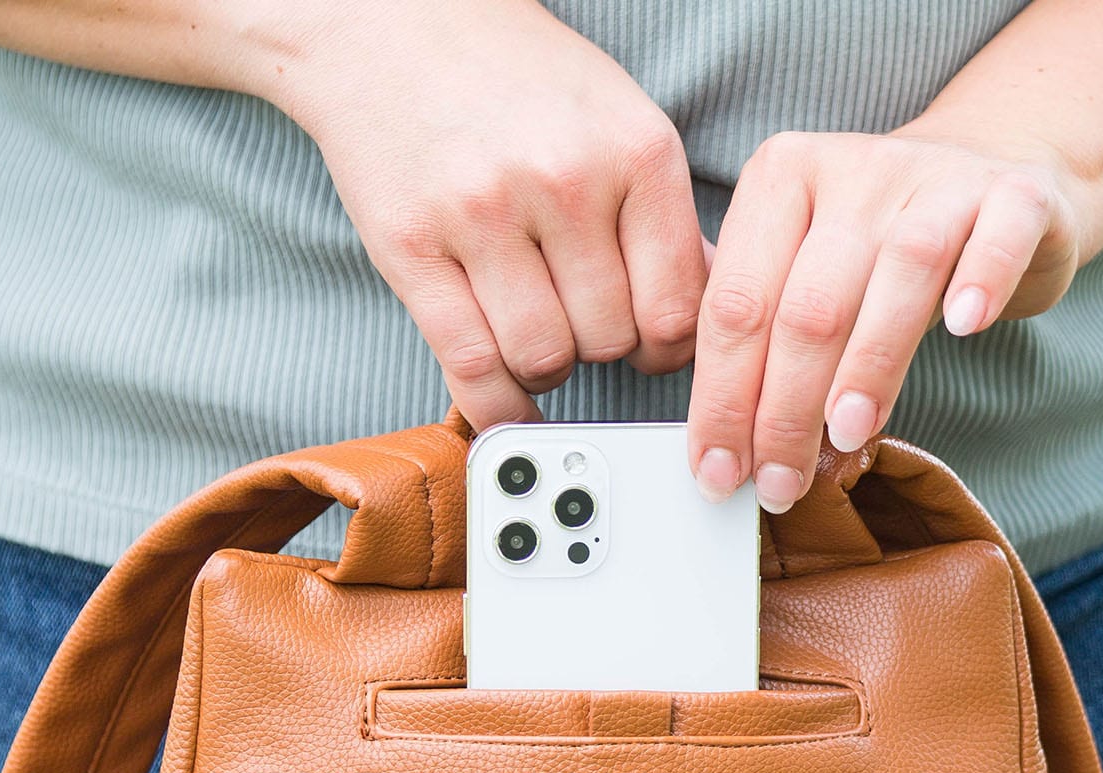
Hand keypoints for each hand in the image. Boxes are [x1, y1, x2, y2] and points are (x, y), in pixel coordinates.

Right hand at [277, 0, 709, 428]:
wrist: (396, 25)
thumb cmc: (515, 80)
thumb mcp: (616, 121)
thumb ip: (661, 216)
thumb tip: (706, 305)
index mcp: (634, 152)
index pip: (675, 310)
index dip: (663, 348)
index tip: (643, 345)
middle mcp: (564, 180)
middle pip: (609, 342)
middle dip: (597, 349)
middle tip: (575, 321)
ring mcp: (482, 214)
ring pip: (543, 360)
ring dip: (542, 368)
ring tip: (531, 332)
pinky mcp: (413, 249)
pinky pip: (470, 367)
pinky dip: (495, 405)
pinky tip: (504, 400)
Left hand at [686, 129, 1083, 510]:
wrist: (988, 176)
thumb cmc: (877, 252)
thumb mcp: (802, 276)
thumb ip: (761, 345)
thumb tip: (723, 454)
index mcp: (780, 180)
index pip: (736, 304)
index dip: (723, 400)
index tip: (720, 474)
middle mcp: (853, 170)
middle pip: (809, 304)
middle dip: (784, 411)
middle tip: (780, 486)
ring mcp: (937, 177)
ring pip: (899, 270)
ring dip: (869, 364)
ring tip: (847, 435)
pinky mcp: (1016, 194)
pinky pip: (999, 235)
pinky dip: (982, 279)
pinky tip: (964, 328)